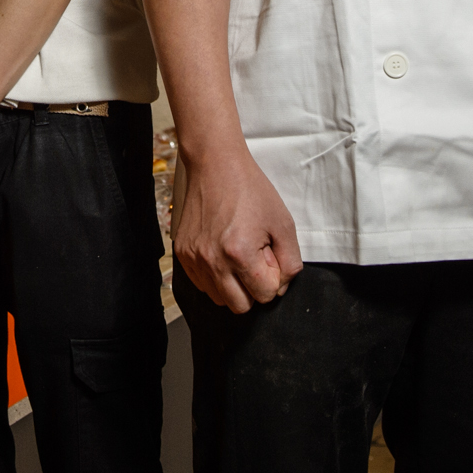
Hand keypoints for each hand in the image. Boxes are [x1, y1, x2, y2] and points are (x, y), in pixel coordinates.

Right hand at [172, 144, 301, 313]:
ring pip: (219, 299)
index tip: (269, 254)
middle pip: (240, 307)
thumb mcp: (283, 223)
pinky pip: (202, 284)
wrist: (215, 165)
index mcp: (239, 253)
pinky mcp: (182, 254)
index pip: (266, 296)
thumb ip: (290, 262)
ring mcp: (193, 258)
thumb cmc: (251, 190)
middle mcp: (212, 260)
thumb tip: (280, 287)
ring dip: (233, 285)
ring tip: (237, 253)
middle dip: (253, 289)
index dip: (274, 277)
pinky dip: (216, 276)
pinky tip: (222, 252)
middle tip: (255, 258)